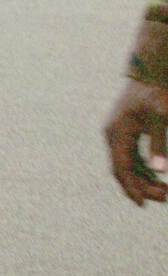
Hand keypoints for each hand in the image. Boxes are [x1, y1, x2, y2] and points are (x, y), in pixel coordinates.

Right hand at [104, 78, 167, 205]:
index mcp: (117, 134)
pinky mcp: (124, 130)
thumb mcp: (161, 118)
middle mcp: (112, 135)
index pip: (121, 169)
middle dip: (141, 186)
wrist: (149, 71)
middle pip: (123, 169)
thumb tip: (160, 170)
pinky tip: (156, 174)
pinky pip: (129, 155)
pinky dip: (142, 167)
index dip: (132, 188)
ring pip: (126, 163)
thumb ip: (159, 144)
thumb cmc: (157, 93)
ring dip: (143, 178)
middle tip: (165, 198)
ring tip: (164, 191)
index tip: (145, 204)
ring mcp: (116, 133)